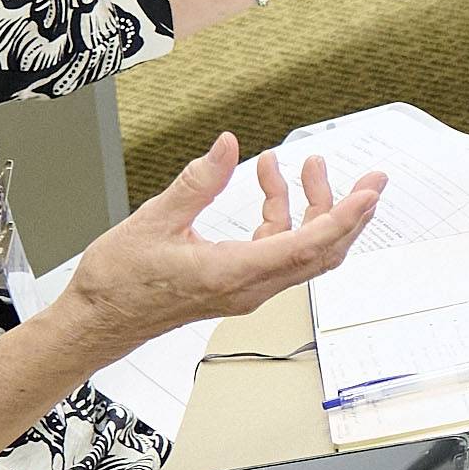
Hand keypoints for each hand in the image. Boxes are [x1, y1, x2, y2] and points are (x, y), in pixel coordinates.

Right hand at [62, 136, 383, 346]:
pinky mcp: (237, 284)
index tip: (370, 192)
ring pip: (302, 250)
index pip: (306, 245)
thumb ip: (198, 181)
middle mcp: (248, 287)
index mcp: (232, 273)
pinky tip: (267, 185)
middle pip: (320, 251)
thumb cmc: (119, 283)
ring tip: (303, 165)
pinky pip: (278, 250)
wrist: (98, 322)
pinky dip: (282, 217)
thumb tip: (227, 146)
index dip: (345, 217)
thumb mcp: (154, 220)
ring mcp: (246, 289)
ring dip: (310, 207)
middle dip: (348, 212)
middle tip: (369, 177)